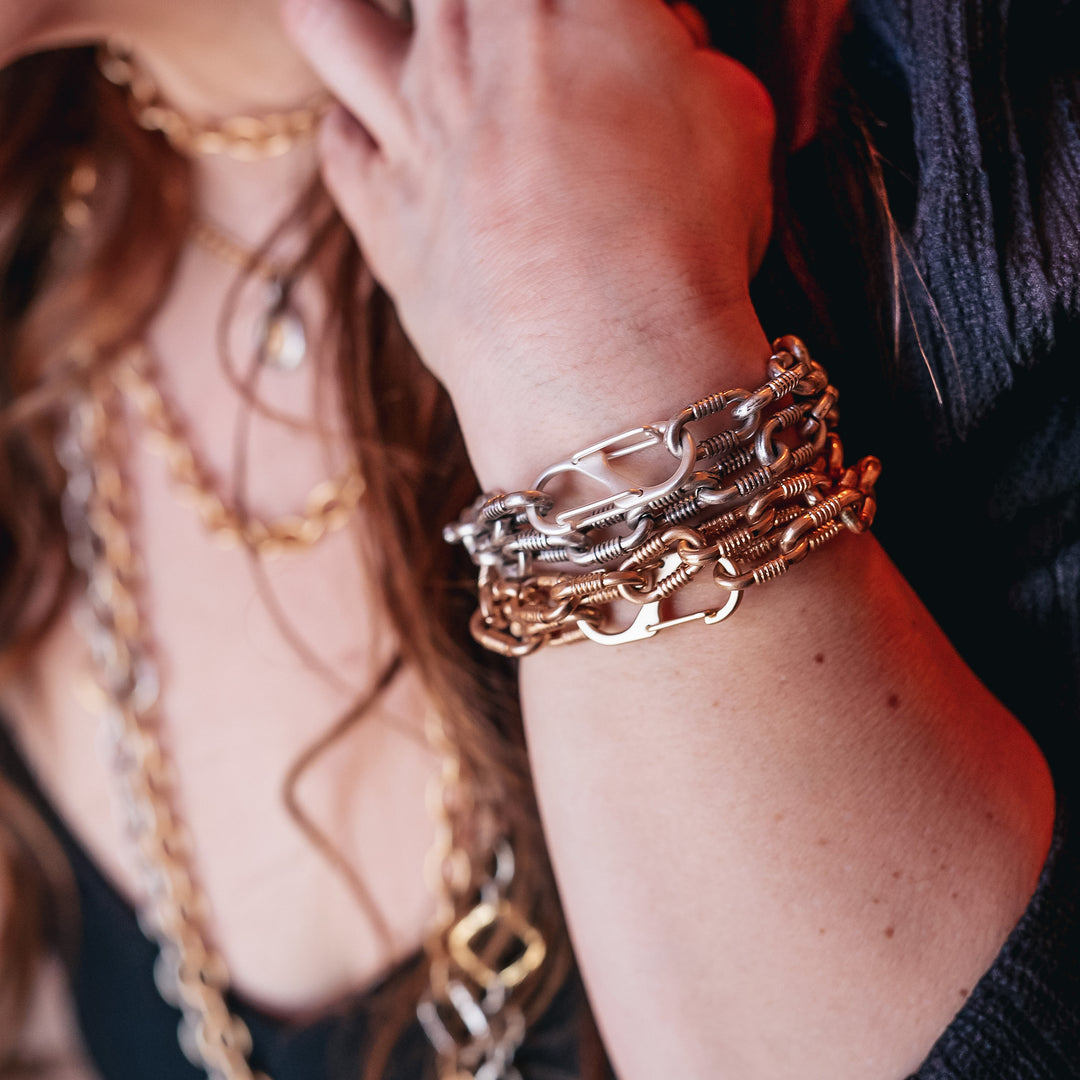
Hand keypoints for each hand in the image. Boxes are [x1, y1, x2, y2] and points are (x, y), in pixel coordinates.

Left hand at [283, 0, 775, 483]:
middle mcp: (467, 42)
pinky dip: (362, 133)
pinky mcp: (379, 213)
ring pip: (328, 17)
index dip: (580, 7)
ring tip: (414, 53)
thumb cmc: (686, 250)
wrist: (610, 377)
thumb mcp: (735, 117)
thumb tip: (649, 35)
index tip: (593, 31)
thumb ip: (680, 47)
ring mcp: (407, 127)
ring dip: (365, 20)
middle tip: (510, 47)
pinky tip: (402, 148)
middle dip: (477, 10)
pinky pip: (338, 141)